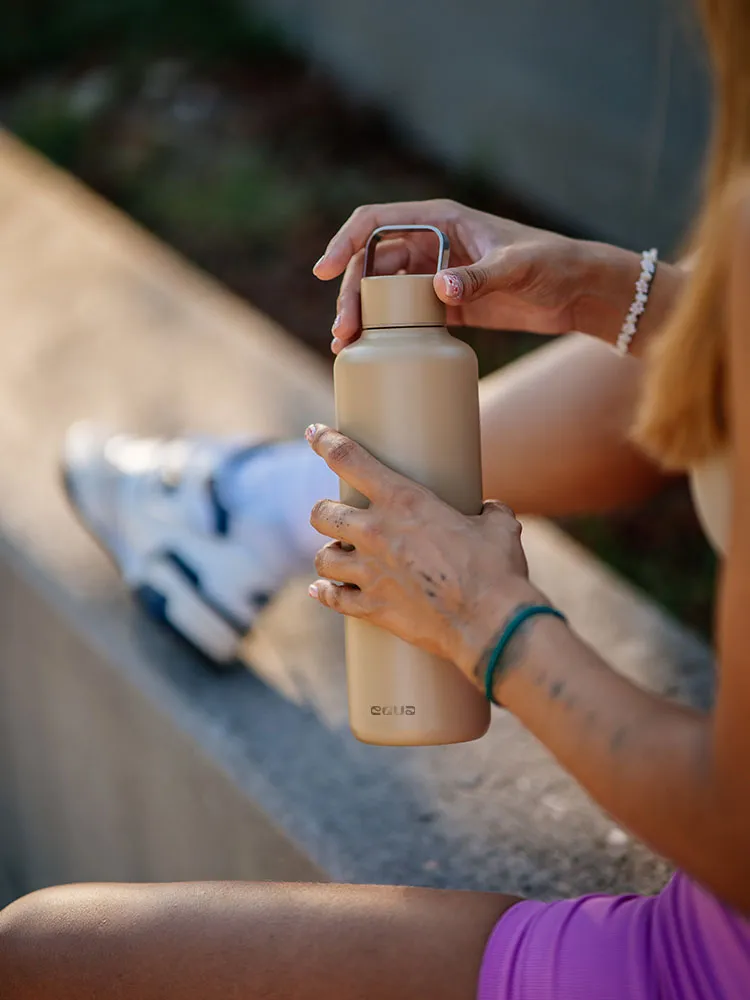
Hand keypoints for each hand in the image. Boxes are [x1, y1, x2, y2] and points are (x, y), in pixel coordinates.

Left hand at [305, 424, 543, 682]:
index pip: (349, 459)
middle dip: (325, 512)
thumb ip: (489, 512)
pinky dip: (326, 594)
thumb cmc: (496, 569)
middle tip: (337, 516)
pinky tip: (321, 590)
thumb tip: (491, 510)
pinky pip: (334, 598)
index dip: (326, 441)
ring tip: (338, 555)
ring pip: (323, 558)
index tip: (314, 433)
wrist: (490, 622)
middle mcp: (377, 532)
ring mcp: (370, 573)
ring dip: (328, 555)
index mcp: (404, 501)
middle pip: (322, 513)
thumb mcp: (498, 527)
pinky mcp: (372, 608)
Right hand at [312, 199, 636, 352]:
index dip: (345, 243)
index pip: (377, 224)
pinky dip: (385, 333)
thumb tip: (438, 289)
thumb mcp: (519, 266)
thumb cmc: (555, 263)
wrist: (578, 292)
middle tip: (343, 331)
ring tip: (347, 346)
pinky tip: (371, 352)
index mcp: (440, 220)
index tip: (324, 271)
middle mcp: (430, 245)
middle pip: (371, 265)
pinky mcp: (446, 306)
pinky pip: (404, 317)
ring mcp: (435, 276)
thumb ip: (480, 277)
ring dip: (361, 317)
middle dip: (351, 295)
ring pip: (382, 294)